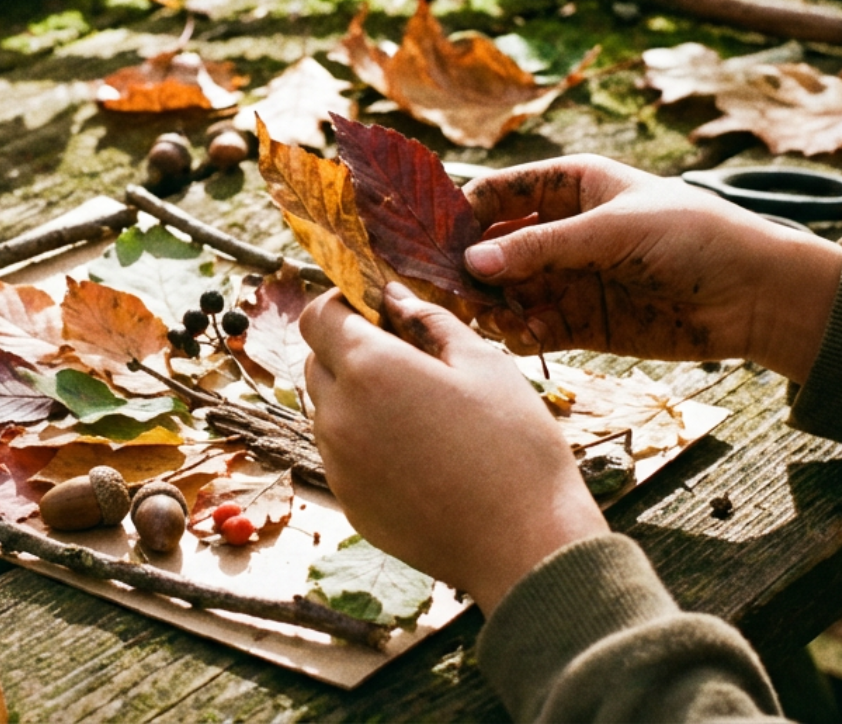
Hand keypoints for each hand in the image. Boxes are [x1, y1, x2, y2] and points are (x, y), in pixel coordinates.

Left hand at [301, 283, 607, 614]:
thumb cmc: (515, 447)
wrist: (524, 545)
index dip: (342, 303)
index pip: (319, 316)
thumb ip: (430, 321)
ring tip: (418, 409)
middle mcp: (339, 415)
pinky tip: (417, 451)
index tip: (376, 308)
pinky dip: (364, 439)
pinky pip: (341, 453)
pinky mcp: (348, 501)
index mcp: (370, 369)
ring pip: (327, 409)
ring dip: (356, 395)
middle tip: (406, 356)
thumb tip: (395, 297)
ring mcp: (338, 464)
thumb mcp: (484, 364)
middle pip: (316, 361)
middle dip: (350, 348)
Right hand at [462, 155, 841, 382]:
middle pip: (491, 250)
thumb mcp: (614, 231)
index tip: (431, 246)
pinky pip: (532, 328)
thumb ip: (542, 248)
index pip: (495, 195)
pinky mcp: (582, 322)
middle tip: (452, 297)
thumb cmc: (695, 237)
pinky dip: (521, 335)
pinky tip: (527, 338)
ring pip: (506, 294)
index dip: (460, 217)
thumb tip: (471, 265)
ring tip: (497, 323)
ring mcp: (569, 278)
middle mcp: (560, 231)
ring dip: (494, 310)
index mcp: (568, 186)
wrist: (757, 295)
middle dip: (469, 273)